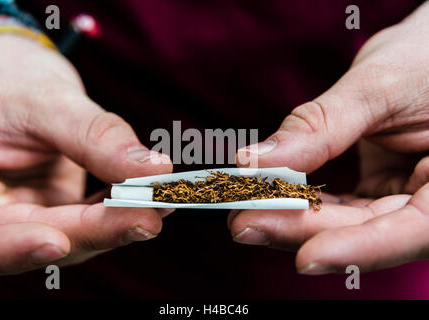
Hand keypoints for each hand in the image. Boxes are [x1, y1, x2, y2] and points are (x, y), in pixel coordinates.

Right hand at [0, 34, 171, 274]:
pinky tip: (152, 195)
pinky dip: (123, 207)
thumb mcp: (45, 100)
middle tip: (147, 219)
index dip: (15, 249)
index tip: (60, 242)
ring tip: (161, 203)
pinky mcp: (57, 206)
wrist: (17, 75)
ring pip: (74, 235)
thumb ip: (95, 138)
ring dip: (119, 223)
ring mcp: (29, 212)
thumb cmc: (10, 78)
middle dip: (96, 232)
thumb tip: (154, 170)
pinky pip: (92, 216)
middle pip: (39, 240)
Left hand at [230, 3, 428, 273]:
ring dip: (295, 221)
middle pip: (371, 232)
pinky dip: (304, 203)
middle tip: (245, 225)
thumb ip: (321, 127)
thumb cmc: (423, 57)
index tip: (305, 257)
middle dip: (304, 231)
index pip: (415, 231)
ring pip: (350, 223)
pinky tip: (267, 199)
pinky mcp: (381, 189)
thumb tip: (255, 161)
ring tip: (243, 214)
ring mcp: (407, 196)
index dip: (360, 249)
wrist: (428, 49)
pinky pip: (342, 205)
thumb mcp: (377, 87)